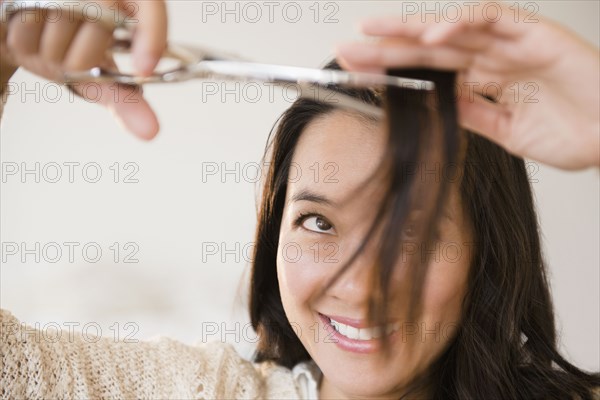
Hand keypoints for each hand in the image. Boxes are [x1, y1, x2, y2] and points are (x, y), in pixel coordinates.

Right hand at [0, 0, 167, 139]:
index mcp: (126, 0)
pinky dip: (28, 46)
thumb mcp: (99, 75)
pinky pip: (26, 30)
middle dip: (84, 57)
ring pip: (60, 27)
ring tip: (53, 47)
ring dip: (53, 54)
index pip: (151, 6)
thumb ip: (126, 100)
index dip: (152, 37)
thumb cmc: (68, 51)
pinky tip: (33, 39)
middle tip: (76, 59)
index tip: (144, 70)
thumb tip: (150, 131)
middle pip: (101, 24)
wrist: (16, 32)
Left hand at [335, 1, 599, 169]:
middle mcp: (493, 57)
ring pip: (451, 29)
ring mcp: (511, 43)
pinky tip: (430, 39)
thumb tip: (435, 108)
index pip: (428, 72)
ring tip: (370, 31)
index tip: (355, 73)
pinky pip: (492, 20)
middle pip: (429, 49)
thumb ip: (472, 114)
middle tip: (346, 49)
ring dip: (410, 29)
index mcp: (485, 80)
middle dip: (386, 47)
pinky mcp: (534, 34)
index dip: (392, 70)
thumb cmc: (573, 132)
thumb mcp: (506, 130)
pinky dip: (461, 25)